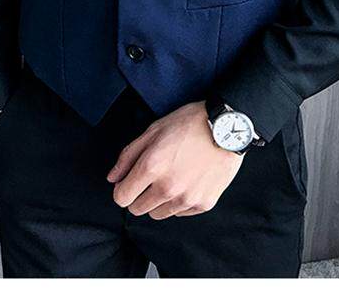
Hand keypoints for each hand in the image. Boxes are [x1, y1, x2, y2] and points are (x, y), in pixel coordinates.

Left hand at [107, 101, 243, 219]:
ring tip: (171, 177)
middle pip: (137, 209)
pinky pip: (180, 213)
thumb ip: (128, 156)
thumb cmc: (188, 124)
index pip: (121, 198)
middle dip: (139, 195)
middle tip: (151, 177)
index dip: (122, 189)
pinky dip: (179, 201)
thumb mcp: (152, 131)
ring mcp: (186, 198)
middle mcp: (167, 188)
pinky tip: (187, 180)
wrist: (226, 128)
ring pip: (158, 214)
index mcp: (151, 167)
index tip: (129, 181)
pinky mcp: (203, 204)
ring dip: (158, 200)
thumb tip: (112, 178)